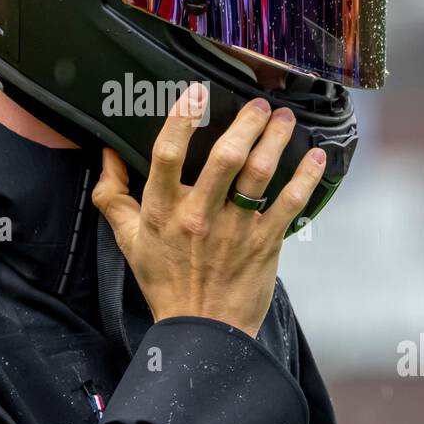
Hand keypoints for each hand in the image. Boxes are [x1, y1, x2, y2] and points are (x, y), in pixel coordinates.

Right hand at [92, 83, 327, 337]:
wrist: (201, 331)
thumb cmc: (165, 282)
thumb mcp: (128, 240)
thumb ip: (114, 196)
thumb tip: (107, 155)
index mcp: (162, 211)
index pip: (167, 155)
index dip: (182, 119)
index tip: (197, 92)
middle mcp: (199, 217)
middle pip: (225, 157)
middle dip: (246, 123)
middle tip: (259, 103)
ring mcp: (235, 230)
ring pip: (259, 174)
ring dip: (276, 140)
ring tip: (284, 119)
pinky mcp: (265, 244)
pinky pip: (289, 203)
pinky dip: (305, 177)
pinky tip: (316, 156)